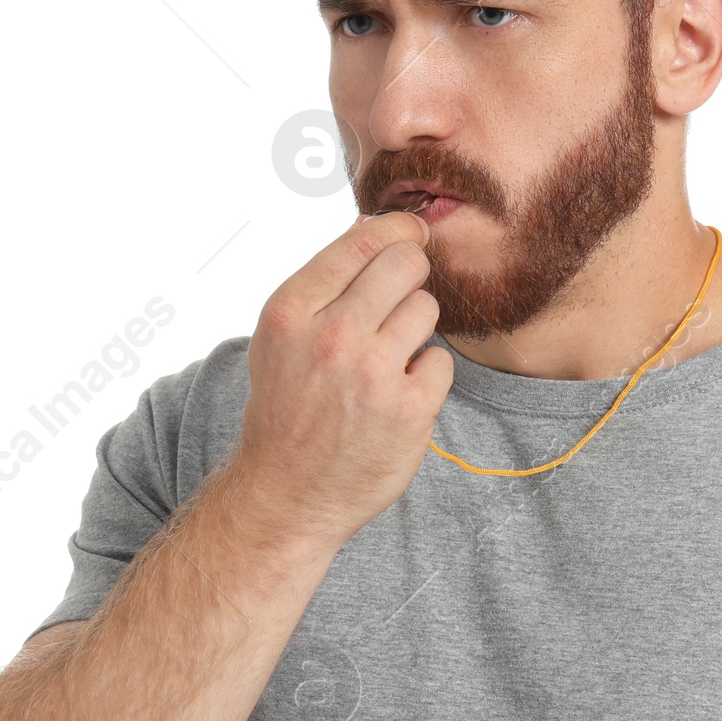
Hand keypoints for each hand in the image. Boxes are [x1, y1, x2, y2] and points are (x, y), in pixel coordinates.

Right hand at [226, 211, 453, 553]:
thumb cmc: (287, 407)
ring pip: (427, 308)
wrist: (286, 494)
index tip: (413, 233)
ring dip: (414, 330)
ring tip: (385, 360)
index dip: (399, 230)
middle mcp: (332, 336)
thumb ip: (324, 283)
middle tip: (400, 300)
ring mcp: (373, 374)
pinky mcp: (410, 409)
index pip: (364, 240)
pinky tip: (395, 398)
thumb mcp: (281, 337)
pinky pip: (441, 361)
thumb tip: (374, 226)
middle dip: (411, 273)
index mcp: (292, 312)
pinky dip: (424, 378)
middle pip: (406, 263)